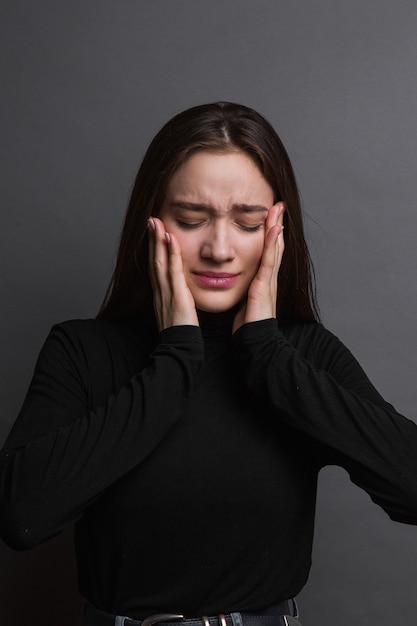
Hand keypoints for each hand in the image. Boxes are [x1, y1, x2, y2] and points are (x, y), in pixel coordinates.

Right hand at [147, 217, 198, 330]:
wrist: (179, 349)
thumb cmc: (182, 335)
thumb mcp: (179, 313)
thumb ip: (179, 301)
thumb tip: (182, 295)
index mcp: (161, 294)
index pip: (156, 267)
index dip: (154, 249)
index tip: (155, 232)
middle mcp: (160, 291)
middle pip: (154, 260)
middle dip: (151, 239)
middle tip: (151, 219)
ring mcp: (166, 293)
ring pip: (159, 262)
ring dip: (157, 241)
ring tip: (156, 222)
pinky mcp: (176, 296)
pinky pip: (173, 271)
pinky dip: (171, 254)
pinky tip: (171, 239)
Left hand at [232, 202, 284, 332]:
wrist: (255, 343)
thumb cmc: (247, 327)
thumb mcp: (244, 303)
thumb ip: (244, 291)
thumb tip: (238, 284)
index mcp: (262, 281)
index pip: (267, 252)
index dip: (269, 234)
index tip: (270, 216)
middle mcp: (268, 278)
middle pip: (274, 246)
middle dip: (276, 224)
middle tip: (278, 205)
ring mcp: (268, 281)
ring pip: (274, 249)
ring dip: (277, 228)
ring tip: (278, 209)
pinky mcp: (264, 286)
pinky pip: (268, 262)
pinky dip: (273, 245)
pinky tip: (275, 230)